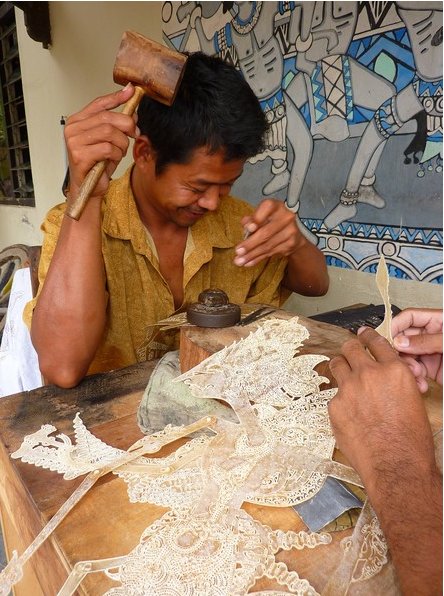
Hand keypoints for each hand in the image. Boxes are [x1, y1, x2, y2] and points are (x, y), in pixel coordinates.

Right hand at [64, 84, 138, 200]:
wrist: (88, 188)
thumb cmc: (97, 165)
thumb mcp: (110, 142)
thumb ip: (117, 126)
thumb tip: (133, 114)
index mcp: (78, 121)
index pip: (99, 104)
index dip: (116, 97)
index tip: (131, 91)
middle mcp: (73, 129)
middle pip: (107, 118)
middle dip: (126, 125)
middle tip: (135, 134)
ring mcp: (74, 142)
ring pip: (109, 132)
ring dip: (122, 143)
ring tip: (120, 151)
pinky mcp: (79, 155)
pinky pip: (107, 148)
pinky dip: (116, 154)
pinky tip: (113, 159)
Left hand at [234, 199, 305, 266]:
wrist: (293, 232)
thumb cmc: (271, 221)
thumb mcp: (261, 216)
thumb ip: (251, 219)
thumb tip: (246, 224)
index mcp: (276, 206)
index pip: (266, 209)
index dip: (257, 219)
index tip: (249, 228)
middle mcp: (285, 216)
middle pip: (266, 232)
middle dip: (250, 244)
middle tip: (238, 252)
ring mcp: (290, 231)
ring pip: (267, 245)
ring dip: (252, 255)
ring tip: (240, 261)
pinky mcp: (291, 244)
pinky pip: (271, 253)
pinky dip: (258, 258)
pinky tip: (249, 262)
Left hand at [328, 327, 435, 488]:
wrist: (396, 466)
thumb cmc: (411, 440)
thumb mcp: (414, 400)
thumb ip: (396, 380)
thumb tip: (388, 376)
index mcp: (393, 370)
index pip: (376, 342)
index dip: (369, 336)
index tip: (364, 334)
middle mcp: (369, 375)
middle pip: (351, 347)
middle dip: (351, 348)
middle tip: (351, 352)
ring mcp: (348, 389)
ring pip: (337, 365)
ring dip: (341, 367)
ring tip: (345, 376)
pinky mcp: (334, 406)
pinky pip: (334, 395)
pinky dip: (341, 400)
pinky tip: (350, 413)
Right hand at [392, 308, 441, 391]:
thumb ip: (427, 340)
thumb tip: (400, 341)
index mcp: (439, 321)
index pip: (409, 317)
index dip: (396, 326)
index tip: (387, 339)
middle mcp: (432, 336)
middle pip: (404, 338)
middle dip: (401, 351)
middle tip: (402, 362)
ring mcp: (431, 353)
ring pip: (406, 357)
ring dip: (407, 368)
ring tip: (416, 376)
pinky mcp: (431, 370)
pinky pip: (414, 371)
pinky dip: (414, 379)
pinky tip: (420, 385)